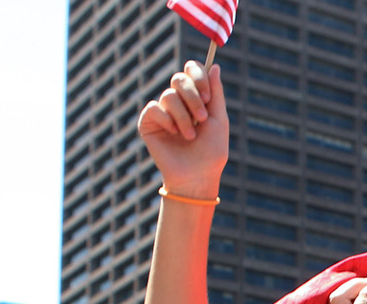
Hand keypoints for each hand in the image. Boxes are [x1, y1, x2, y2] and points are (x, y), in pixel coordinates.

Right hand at [136, 62, 229, 197]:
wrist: (197, 175)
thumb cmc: (211, 151)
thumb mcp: (218, 119)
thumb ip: (216, 93)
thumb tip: (215, 66)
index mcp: (195, 97)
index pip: (191, 70)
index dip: (198, 76)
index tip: (208, 97)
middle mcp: (177, 101)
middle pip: (178, 78)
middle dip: (193, 96)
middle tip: (201, 118)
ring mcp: (162, 110)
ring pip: (168, 96)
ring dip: (184, 117)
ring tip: (190, 136)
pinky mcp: (148, 122)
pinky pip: (154, 108)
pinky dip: (168, 121)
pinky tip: (173, 135)